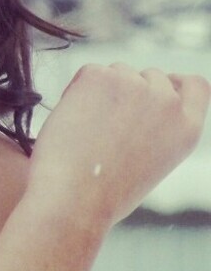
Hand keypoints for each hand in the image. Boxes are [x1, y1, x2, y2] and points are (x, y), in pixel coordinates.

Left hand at [28, 63, 208, 228]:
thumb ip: (156, 130)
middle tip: (104, 120)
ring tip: (88, 130)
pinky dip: (78, 90)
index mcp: (187, 128)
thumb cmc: (105, 193)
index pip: (195, 86)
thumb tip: (135, 106)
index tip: (158, 85)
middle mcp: (167, 102)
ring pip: (118, 72)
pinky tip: (73, 120)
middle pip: (149, 76)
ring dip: (103, 91)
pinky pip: (90, 73)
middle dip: (128, 90)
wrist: (75, 198)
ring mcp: (134, 85)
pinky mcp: (100, 76)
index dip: (175, 82)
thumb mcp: (151, 163)